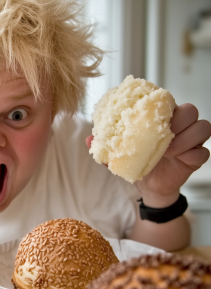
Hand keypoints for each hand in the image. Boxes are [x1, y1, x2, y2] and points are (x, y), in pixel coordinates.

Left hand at [86, 103, 210, 206]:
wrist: (147, 187)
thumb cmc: (137, 163)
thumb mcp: (120, 154)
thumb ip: (107, 145)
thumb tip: (89, 139)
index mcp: (161, 118)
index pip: (169, 101)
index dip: (164, 105)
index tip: (149, 117)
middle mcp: (180, 125)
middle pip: (191, 110)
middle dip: (179, 120)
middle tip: (163, 135)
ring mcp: (191, 141)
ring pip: (203, 127)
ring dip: (187, 138)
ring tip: (169, 150)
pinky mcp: (196, 157)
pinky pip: (204, 151)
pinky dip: (192, 154)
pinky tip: (178, 160)